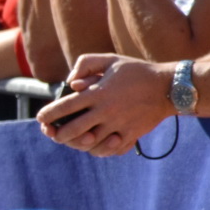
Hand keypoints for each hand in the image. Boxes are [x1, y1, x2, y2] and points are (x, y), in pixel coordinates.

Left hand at [34, 53, 171, 155]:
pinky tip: (93, 144)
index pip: (66, 107)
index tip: (40, 118)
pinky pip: (110, 149)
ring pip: (90, 144)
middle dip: (58, 134)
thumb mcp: (110, 59)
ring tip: (72, 139)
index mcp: (98, 93)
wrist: (169, 87)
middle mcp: (106, 112)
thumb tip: (71, 83)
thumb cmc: (136, 71)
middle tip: (53, 133)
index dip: (49, 114)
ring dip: (78, 144)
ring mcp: (118, 126)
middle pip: (73, 130)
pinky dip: (99, 149)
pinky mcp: (130, 135)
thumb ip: (85, 64)